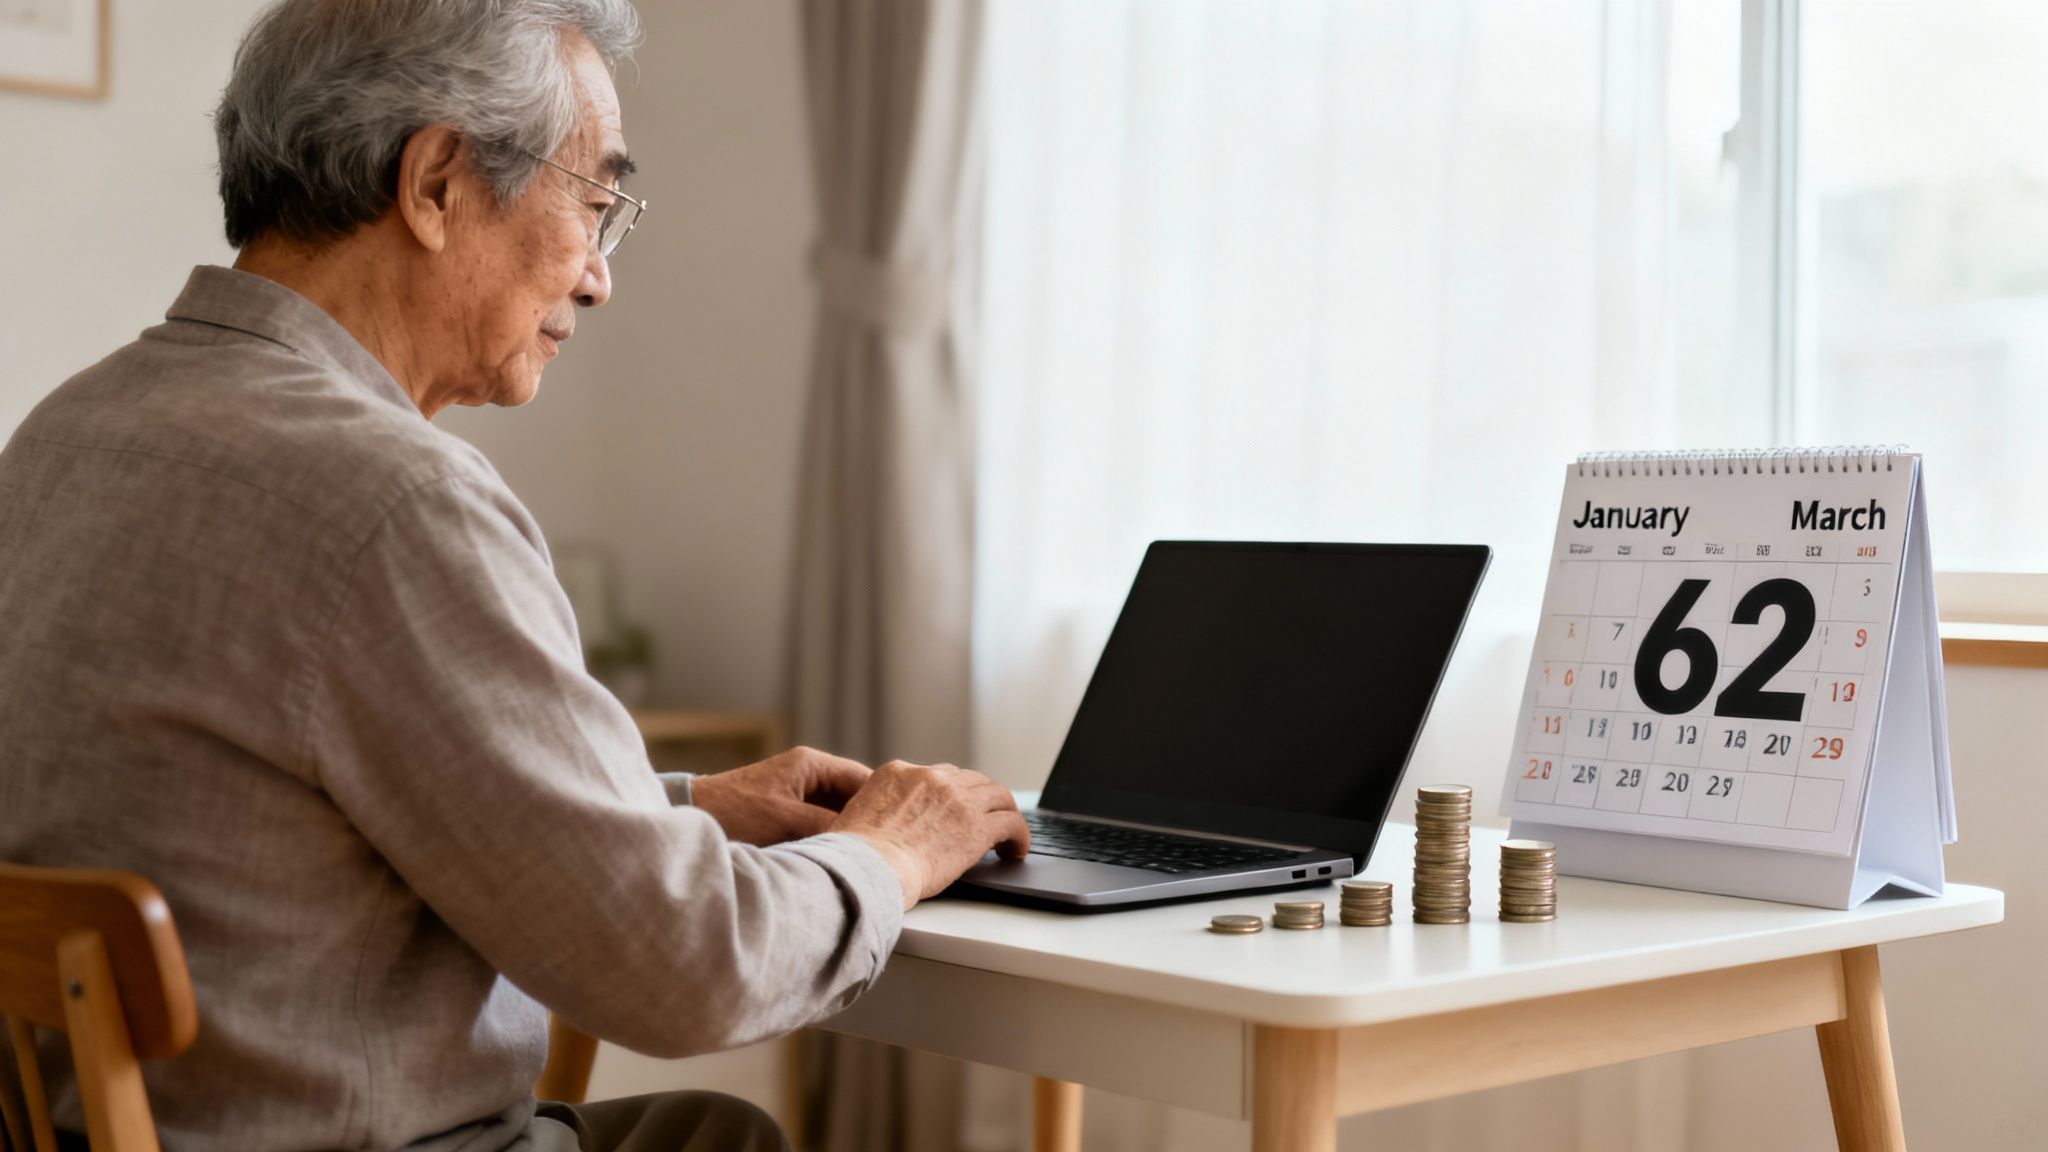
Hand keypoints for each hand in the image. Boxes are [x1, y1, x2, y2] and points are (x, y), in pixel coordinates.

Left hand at [689, 747, 871, 846]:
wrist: (689, 816)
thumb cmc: (733, 812)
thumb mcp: (786, 820)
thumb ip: (827, 826)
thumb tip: (863, 843)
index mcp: (811, 764)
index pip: (864, 779)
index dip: (884, 804)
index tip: (899, 829)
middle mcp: (807, 774)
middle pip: (854, 797)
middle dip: (869, 821)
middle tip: (888, 847)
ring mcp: (797, 793)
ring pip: (838, 813)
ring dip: (848, 832)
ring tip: (867, 856)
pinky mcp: (786, 813)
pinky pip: (820, 824)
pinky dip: (831, 838)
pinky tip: (839, 858)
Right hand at [828, 761, 1029, 908]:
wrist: (867, 868)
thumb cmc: (853, 856)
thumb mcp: (856, 816)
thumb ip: (876, 810)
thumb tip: (881, 826)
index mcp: (898, 773)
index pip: (935, 775)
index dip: (950, 793)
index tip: (955, 808)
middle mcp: (931, 778)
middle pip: (969, 779)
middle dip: (979, 798)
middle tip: (986, 817)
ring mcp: (957, 799)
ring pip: (997, 796)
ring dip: (1005, 813)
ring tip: (1008, 834)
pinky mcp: (978, 826)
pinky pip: (1012, 823)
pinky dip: (1019, 835)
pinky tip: (1016, 850)